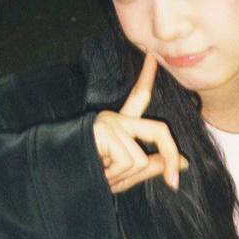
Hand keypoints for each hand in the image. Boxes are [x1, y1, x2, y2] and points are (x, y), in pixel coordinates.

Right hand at [93, 50, 188, 193]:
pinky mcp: (104, 130)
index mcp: (118, 126)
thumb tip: (181, 162)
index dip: (148, 76)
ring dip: (124, 178)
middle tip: (174, 182)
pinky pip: (129, 161)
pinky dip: (116, 177)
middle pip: (159, 130)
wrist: (56, 184)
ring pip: (141, 159)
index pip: (138, 98)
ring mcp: (109, 122)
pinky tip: (97, 173)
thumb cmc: (87, 182)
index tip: (153, 55)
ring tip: (102, 177)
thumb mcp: (124, 176)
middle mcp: (114, 119)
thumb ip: (151, 166)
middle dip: (170, 155)